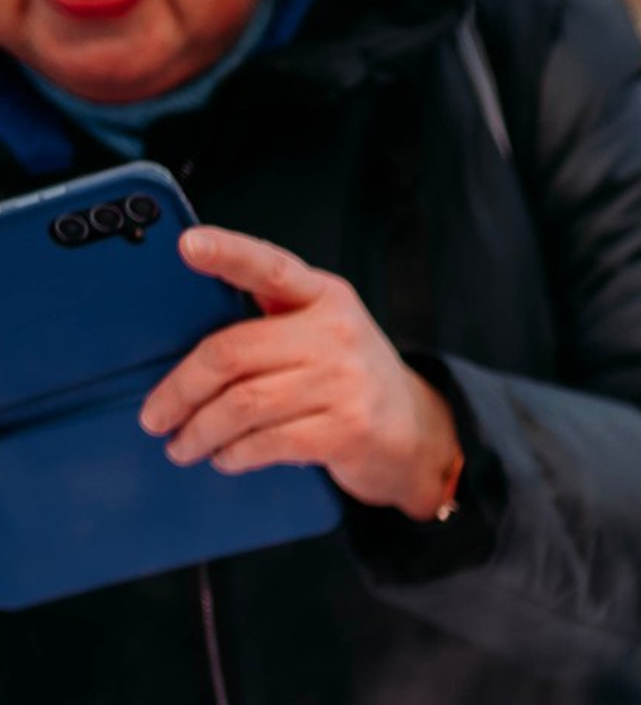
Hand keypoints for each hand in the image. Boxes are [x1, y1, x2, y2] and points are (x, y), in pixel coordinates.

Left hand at [140, 227, 464, 520]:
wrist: (423, 437)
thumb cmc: (354, 384)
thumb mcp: (327, 335)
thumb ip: (275, 322)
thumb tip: (187, 340)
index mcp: (325, 298)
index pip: (270, 268)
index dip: (228, 253)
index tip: (186, 246)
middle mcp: (336, 335)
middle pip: (232, 353)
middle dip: (182, 389)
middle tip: (155, 416)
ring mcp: (344, 385)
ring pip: (244, 405)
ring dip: (202, 431)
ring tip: (183, 446)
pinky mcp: (348, 431)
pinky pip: (271, 442)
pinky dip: (237, 454)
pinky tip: (225, 458)